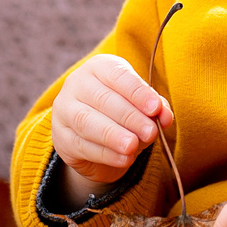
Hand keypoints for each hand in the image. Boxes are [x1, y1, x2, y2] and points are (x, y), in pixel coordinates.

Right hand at [50, 54, 173, 201]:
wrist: (94, 138)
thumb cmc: (122, 112)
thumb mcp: (141, 105)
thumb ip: (155, 108)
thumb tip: (165, 116)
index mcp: (99, 67)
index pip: (117, 75)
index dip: (137, 92)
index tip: (155, 108)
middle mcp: (77, 83)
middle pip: (102, 98)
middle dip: (129, 117)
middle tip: (150, 132)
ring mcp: (64, 110)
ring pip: (87, 121)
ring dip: (113, 135)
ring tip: (133, 146)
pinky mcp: (60, 137)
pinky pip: (81, 145)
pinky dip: (105, 154)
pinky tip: (124, 159)